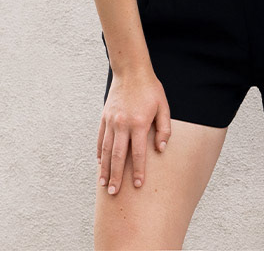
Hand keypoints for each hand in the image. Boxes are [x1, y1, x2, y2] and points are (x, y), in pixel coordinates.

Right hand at [97, 70, 170, 194]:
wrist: (131, 71)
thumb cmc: (150, 89)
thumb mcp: (163, 107)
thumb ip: (164, 129)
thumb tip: (161, 149)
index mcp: (138, 124)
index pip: (137, 153)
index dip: (138, 171)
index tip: (137, 185)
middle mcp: (122, 124)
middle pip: (117, 156)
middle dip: (116, 176)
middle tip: (114, 192)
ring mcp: (111, 121)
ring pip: (105, 150)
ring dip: (104, 168)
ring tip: (103, 183)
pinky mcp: (104, 117)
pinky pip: (100, 138)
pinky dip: (99, 152)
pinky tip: (99, 163)